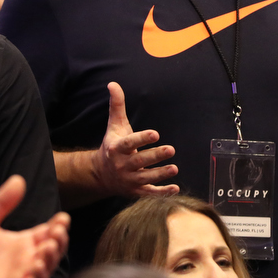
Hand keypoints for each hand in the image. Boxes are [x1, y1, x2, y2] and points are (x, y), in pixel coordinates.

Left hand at [0, 175, 70, 277]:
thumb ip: (2, 201)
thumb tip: (18, 179)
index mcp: (24, 241)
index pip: (49, 232)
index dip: (58, 225)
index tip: (62, 218)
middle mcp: (28, 257)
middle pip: (54, 248)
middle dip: (60, 240)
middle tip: (57, 230)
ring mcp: (24, 274)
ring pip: (49, 267)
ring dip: (53, 256)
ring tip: (48, 246)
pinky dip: (41, 276)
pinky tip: (36, 264)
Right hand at [94, 82, 179, 196]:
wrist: (101, 174)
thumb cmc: (113, 145)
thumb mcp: (114, 125)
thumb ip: (116, 105)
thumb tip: (113, 83)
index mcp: (117, 148)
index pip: (129, 143)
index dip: (142, 139)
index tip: (155, 133)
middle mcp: (122, 165)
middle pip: (139, 161)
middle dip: (155, 156)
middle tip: (171, 149)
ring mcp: (129, 179)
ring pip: (146, 178)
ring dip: (160, 174)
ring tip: (174, 168)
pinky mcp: (136, 190)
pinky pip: (149, 193)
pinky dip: (162, 193)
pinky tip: (175, 188)